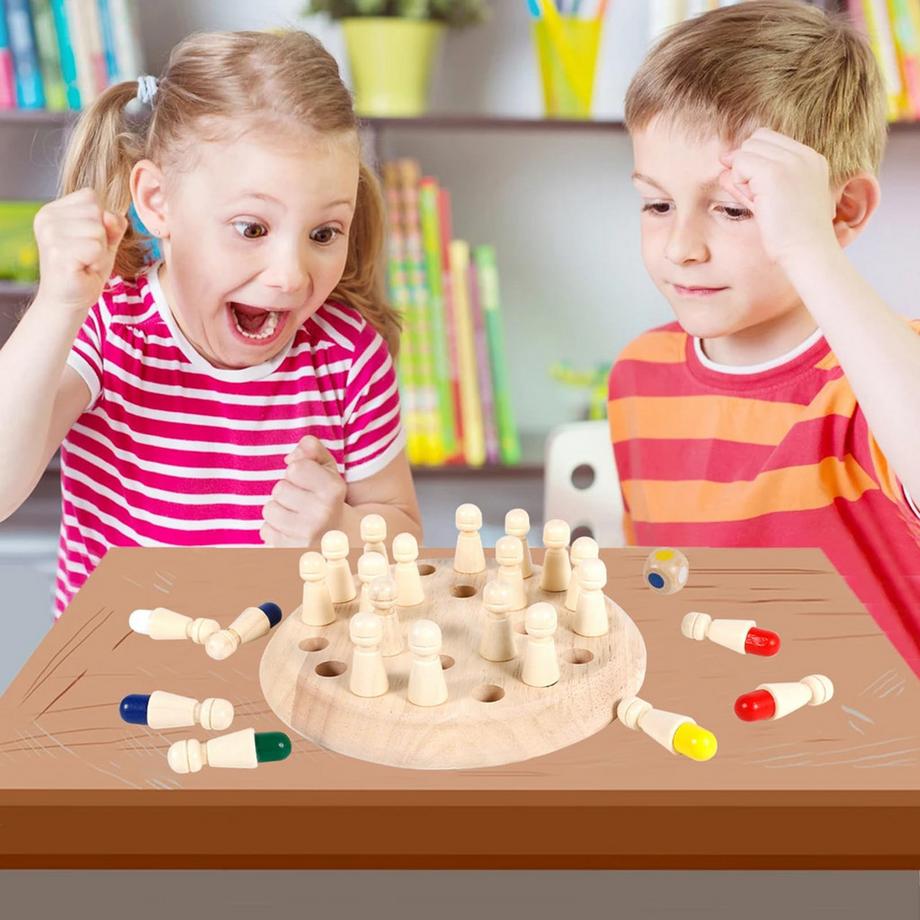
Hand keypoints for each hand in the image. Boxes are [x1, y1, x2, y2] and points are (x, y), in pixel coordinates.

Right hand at [32, 188, 127, 315]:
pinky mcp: (58, 253)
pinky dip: (97, 262)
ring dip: (100, 251)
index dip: (100, 222)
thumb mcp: (105, 241)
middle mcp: (46, 218)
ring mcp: (50, 234)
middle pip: (97, 211)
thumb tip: (112, 216)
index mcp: (52, 210)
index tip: (86, 242)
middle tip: (87, 256)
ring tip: (85, 262)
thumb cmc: (86, 269)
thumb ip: (113, 223)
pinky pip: (97, 248)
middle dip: (102, 238)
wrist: (69, 301)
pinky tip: (83, 270)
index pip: (91, 197)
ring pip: (99, 229)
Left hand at [260, 436, 346, 546]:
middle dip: (287, 493)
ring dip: (279, 511)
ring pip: (269, 510)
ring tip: (297, 517)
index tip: (311, 484)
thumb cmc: (329, 498)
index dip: (298, 473)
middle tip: (304, 502)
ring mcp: (307, 535)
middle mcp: (323, 513)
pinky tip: (292, 531)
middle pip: (279, 489)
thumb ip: (311, 449)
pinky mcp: (292, 551)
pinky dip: (275, 530)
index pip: (295, 468)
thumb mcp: (327, 469)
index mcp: (334, 489)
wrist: (343, 537)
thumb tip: (290, 458)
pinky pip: (265, 531)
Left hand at [718, 128, 838, 269]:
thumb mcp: (772, 201)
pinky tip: (754, 201)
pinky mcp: (775, 172)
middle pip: (756, 140)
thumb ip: (751, 181)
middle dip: (747, 166)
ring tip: (757, 200)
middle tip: (756, 196)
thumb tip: (723, 165)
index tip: (759, 190)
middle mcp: (804, 154)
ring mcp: (791, 161)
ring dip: (742, 174)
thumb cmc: (791, 236)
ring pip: (746, 149)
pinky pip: (740, 162)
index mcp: (811, 159)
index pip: (770, 140)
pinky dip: (738, 182)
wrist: (809, 252)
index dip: (754, 163)